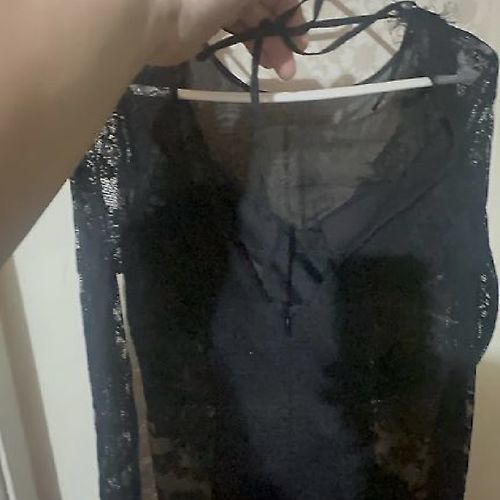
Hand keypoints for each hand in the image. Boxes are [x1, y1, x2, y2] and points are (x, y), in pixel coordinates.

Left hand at [149, 0, 305, 78]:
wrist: (156, 17)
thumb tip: (293, 6)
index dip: (293, 11)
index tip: (303, 37)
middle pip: (268, 4)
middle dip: (284, 33)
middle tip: (292, 64)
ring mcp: (221, 0)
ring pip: (255, 20)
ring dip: (270, 45)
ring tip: (281, 72)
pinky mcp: (209, 22)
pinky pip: (238, 30)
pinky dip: (252, 45)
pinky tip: (262, 63)